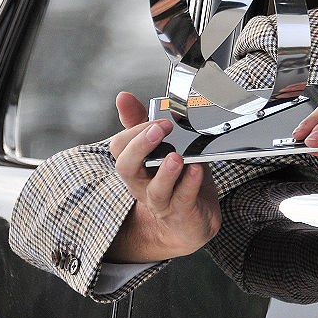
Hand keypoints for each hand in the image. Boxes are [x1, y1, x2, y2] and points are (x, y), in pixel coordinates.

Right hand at [105, 92, 220, 262]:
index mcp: (136, 166)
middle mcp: (143, 185)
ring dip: (166, 172)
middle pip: (127, 168)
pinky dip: (190, 184)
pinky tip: (197, 170)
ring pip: (155, 189)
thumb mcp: (162, 148)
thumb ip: (143, 123)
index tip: (157, 117)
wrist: (193, 220)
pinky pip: (182, 199)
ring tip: (177, 156)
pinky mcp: (181, 213)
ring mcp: (161, 202)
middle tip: (160, 128)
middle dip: (141, 146)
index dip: (135, 132)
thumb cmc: (177, 180)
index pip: (120, 147)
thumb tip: (123, 97)